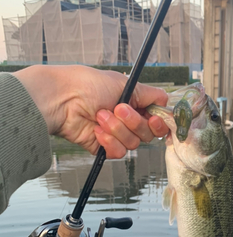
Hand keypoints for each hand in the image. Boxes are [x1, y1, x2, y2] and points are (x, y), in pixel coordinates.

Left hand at [14, 65, 167, 158]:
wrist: (62, 100)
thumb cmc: (88, 85)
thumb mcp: (123, 84)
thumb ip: (149, 94)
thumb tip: (166, 100)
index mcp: (135, 103)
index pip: (159, 117)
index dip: (160, 121)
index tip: (155, 118)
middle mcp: (128, 120)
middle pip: (149, 133)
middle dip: (134, 122)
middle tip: (117, 108)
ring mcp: (117, 134)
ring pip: (134, 143)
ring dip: (117, 129)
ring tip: (99, 116)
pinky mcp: (105, 147)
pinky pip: (119, 152)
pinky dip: (109, 141)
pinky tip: (96, 131)